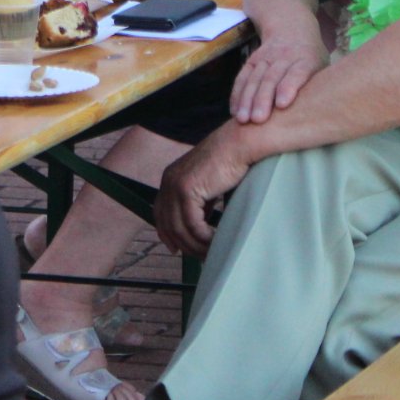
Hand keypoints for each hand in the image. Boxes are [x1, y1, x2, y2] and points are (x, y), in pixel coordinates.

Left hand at [156, 124, 254, 257]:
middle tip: (200, 256)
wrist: (239, 144)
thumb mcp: (208, 185)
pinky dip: (204, 237)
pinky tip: (215, 241)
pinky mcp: (187, 189)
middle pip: (167, 224)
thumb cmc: (231, 162)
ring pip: (179, 228)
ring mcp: (175, 184)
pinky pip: (192, 224)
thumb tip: (199, 225)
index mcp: (171, 178)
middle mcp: (168, 180)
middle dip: (183, 244)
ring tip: (211, 251)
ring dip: (196, 245)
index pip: (160, 213)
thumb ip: (199, 202)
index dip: (166, 234)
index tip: (176, 249)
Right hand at [230, 28, 327, 123]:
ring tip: (243, 119)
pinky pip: (242, 77)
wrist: (292, 27)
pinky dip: (237, 94)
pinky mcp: (252, 60)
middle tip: (258, 120)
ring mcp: (266, 57)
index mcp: (307, 59)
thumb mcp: (322, 65)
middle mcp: (285, 57)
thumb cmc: (311, 57)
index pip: (297, 73)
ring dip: (247, 99)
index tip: (282, 105)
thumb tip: (319, 117)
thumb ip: (319, 87)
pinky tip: (235, 111)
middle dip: (263, 99)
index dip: (289, 87)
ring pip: (255, 78)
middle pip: (272, 78)